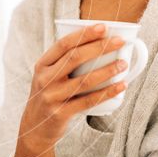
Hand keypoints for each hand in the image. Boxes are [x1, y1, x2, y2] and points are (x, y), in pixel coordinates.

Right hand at [19, 23, 127, 148]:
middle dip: (99, 47)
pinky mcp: (61, 113)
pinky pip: (88, 101)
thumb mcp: (48, 77)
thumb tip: (99, 46)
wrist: (34, 129)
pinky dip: (107, 92)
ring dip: (107, 70)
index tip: (103, 27)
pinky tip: (120, 86)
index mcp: (42, 65)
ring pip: (84, 80)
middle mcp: (45, 79)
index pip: (63, 44)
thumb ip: (65, 63)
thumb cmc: (48, 97)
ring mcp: (52, 97)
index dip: (84, 34)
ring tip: (123, 64)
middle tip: (119, 41)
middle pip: (74, 58)